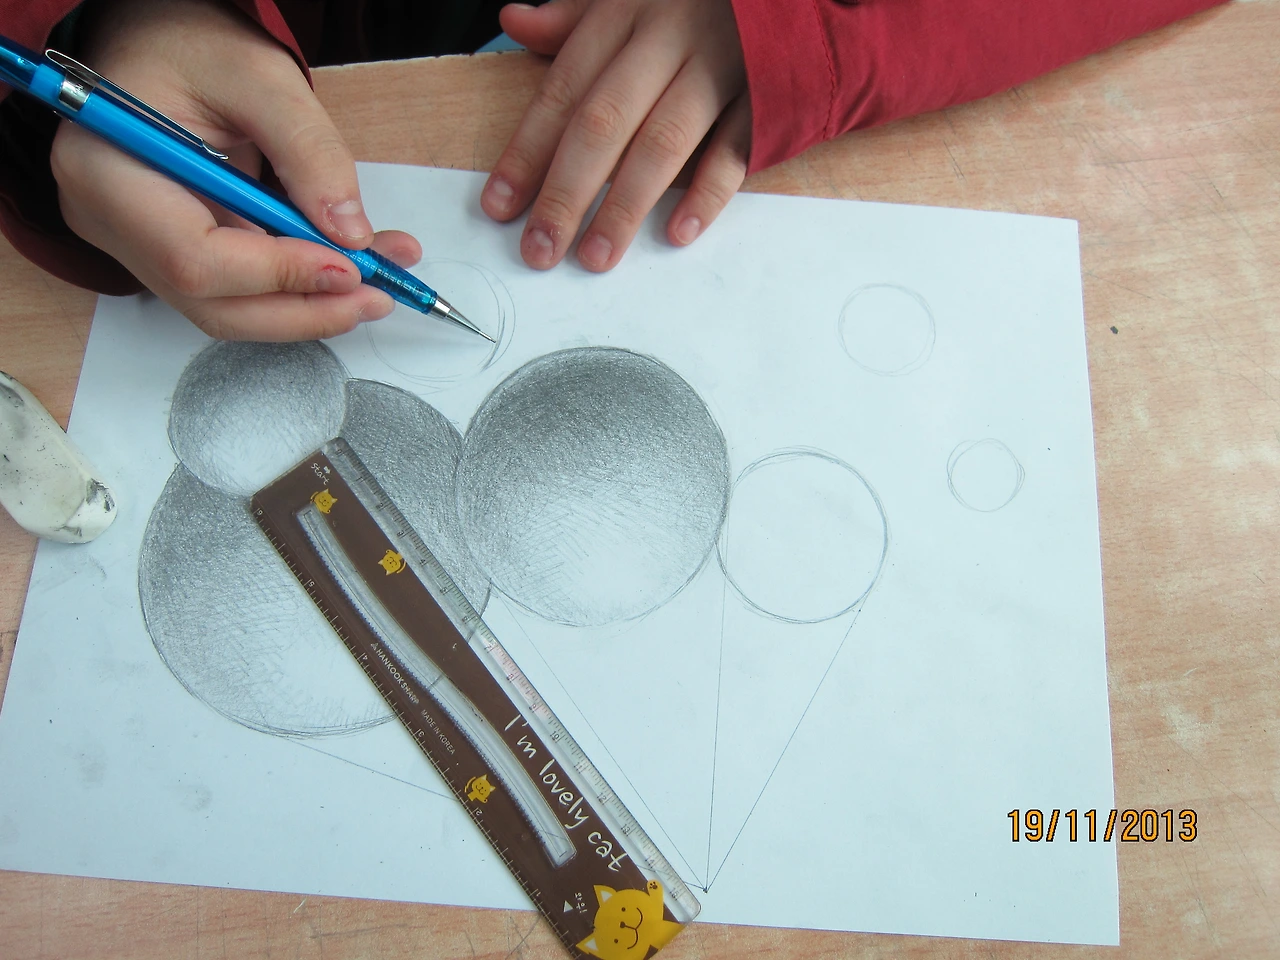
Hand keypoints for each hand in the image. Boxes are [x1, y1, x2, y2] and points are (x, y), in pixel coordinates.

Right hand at [51, 0, 420, 340]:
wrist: (156, 39)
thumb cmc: (191, 44)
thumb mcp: (261, 78)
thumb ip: (309, 152)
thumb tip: (351, 235)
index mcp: (107, 172)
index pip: (195, 259)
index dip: (279, 275)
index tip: (349, 267)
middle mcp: (110, 222)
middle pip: (213, 304)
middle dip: (304, 309)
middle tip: (378, 295)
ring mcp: (136, 244)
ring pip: (230, 307)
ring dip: (309, 305)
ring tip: (377, 282)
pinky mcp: (169, 250)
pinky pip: (236, 288)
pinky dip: (296, 285)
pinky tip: (347, 266)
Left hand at [480, 0, 750, 271]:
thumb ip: (574, 16)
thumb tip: (516, 21)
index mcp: (626, 13)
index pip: (564, 91)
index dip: (528, 151)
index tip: (501, 206)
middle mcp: (668, 39)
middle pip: (604, 123)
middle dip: (565, 193)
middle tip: (540, 249)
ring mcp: (721, 68)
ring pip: (663, 143)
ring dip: (624, 206)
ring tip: (596, 256)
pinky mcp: (767, 95)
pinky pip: (734, 151)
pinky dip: (706, 194)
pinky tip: (676, 233)